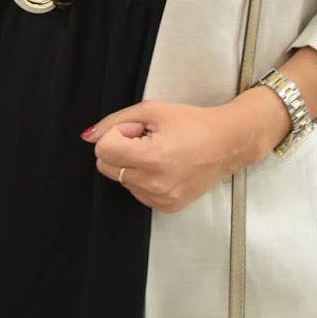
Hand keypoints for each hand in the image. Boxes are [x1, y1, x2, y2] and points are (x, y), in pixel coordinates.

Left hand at [82, 98, 268, 212]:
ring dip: (133, 164)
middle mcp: (154, 184)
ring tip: (160, 151)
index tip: (136, 129)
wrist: (228, 143)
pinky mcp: (167, 207)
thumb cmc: (193, 122)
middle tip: (147, 139)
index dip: (116, 134)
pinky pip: (137, 192)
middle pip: (106, 167)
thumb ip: (114, 121)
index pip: (102, 150)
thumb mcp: (152, 110)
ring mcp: (161, 199)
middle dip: (120, 149)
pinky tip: (165, 166)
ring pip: (121, 180)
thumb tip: (88, 136)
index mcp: (151, 158)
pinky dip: (144, 178)